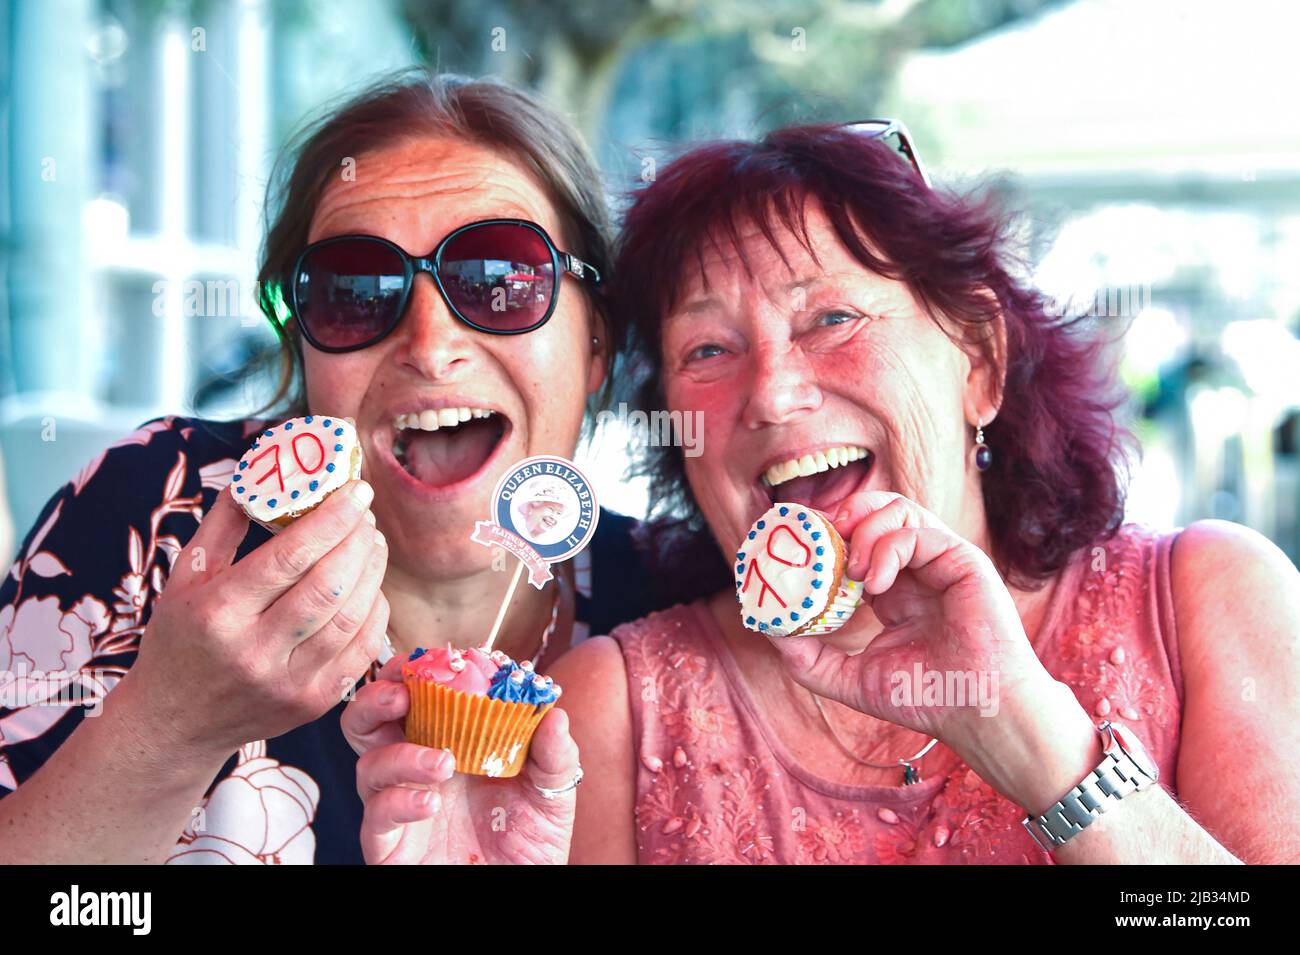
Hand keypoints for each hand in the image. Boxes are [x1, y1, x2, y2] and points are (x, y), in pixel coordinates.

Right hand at [125, 479, 388, 756]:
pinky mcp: (314, 704)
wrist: (174, 723)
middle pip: (327, 587)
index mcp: (218, 613)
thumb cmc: (182, 638)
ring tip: (372, 542)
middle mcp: (254, 652)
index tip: (357, 490)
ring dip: (372, 571)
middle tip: (365, 513)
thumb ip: (226, 522)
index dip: (331, 519)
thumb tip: (266, 466)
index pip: (289, 558)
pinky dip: (374, 610)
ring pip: (351, 618)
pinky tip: (370, 585)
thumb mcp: (187, 576)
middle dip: (357, 541)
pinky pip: (362, 650)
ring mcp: (288, 684)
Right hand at [343, 656, 579, 864]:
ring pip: (368, 765)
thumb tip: (553, 712)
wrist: (522, 891)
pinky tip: (430, 802)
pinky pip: (376, 817)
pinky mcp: (390, 846)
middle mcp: (416, 769)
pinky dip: (399, 803)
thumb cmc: (530, 841)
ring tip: (444, 762)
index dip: (411, 673)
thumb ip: (555, 753)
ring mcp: (400, 806)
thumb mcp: (553, 791)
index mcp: (448, 742)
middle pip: (369, 722)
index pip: (416, 697)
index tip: (426, 658)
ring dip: (400, 755)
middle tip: (400, 693)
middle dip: (375, 698)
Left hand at [767, 491, 1056, 751]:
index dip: (825, 538)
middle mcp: (917, 569)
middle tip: (817, 544)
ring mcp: (940, 561)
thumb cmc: (927, 697)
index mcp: (894, 590)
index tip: (794, 551)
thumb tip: (770, 631)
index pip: (856, 542)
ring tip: (850, 572)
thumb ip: (810, 659)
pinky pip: (917, 530)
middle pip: (875, 512)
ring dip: (863, 530)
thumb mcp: (852, 679)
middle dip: (840, 518)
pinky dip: (887, 546)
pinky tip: (874, 584)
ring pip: (896, 509)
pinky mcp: (962, 559)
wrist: (977, 713)